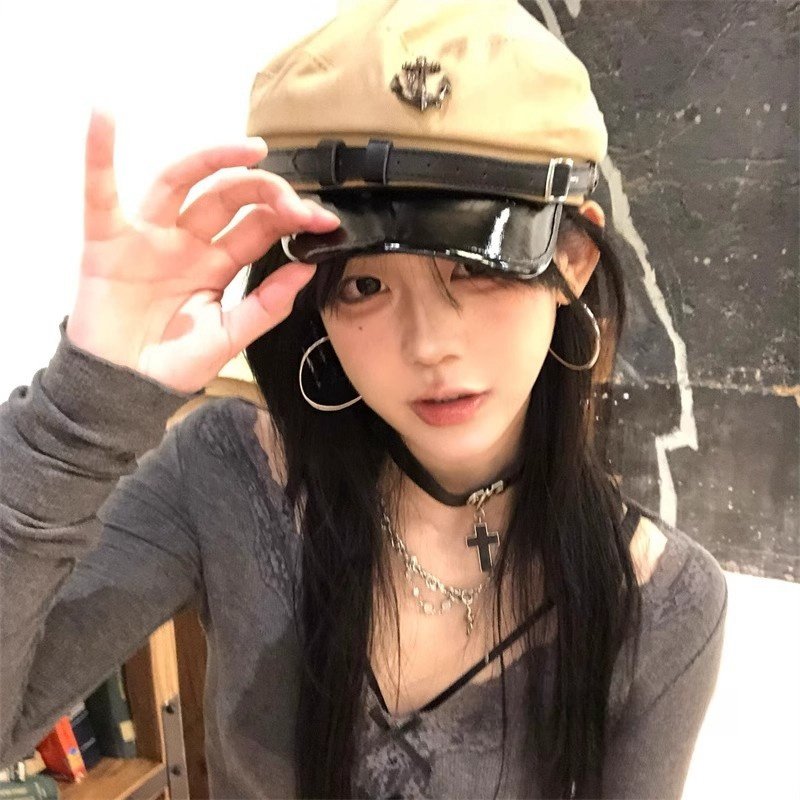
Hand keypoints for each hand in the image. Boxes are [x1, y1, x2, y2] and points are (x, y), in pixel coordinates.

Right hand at [66, 109, 339, 392]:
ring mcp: (149, 237)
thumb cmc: (171, 366)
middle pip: (228, 198)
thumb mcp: (229, 337)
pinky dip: (98, 154)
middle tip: (298, 203)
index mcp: (217, 264)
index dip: (291, 219)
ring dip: (214, 158)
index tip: (324, 221)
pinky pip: (100, 192)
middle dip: (267, 193)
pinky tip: (104, 118)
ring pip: (182, 183)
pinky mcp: (108, 240)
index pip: (258, 227)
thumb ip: (266, 305)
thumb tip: (306, 270)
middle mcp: (186, 243)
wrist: (124, 390)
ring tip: (252, 148)